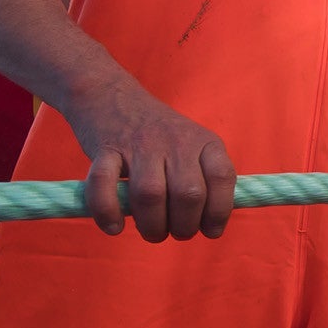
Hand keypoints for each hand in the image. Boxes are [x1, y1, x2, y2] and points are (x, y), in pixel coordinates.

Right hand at [66, 79, 236, 240]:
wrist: (109, 94)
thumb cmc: (157, 134)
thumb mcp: (192, 146)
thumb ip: (204, 179)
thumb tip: (212, 225)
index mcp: (204, 142)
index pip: (222, 178)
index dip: (219, 211)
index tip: (210, 231)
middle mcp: (176, 141)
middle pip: (188, 194)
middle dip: (184, 226)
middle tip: (175, 233)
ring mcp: (140, 143)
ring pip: (151, 194)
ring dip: (152, 225)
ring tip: (152, 233)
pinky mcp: (105, 147)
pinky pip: (104, 184)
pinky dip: (107, 211)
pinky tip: (114, 228)